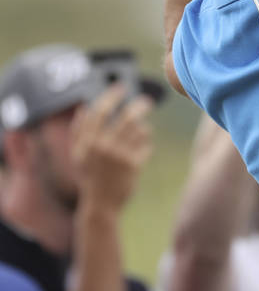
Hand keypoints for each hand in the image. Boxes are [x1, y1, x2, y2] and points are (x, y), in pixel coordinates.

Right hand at [71, 85, 154, 213]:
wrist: (101, 204)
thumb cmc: (90, 176)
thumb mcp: (79, 155)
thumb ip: (79, 131)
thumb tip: (85, 106)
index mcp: (87, 142)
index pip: (100, 111)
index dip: (111, 96)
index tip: (121, 86)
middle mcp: (102, 147)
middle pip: (126, 117)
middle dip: (139, 106)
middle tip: (147, 102)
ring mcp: (119, 155)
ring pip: (140, 130)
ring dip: (143, 129)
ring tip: (140, 133)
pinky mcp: (133, 164)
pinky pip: (145, 144)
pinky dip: (145, 144)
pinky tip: (140, 151)